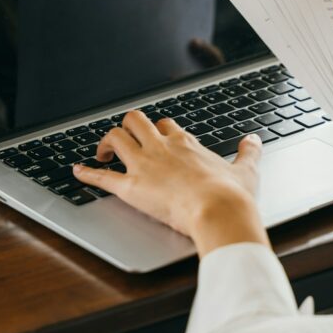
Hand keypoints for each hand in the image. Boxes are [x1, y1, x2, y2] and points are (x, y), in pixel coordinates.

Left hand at [72, 111, 268, 255]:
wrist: (220, 211)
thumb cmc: (232, 194)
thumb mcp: (246, 169)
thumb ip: (248, 152)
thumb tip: (255, 140)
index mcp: (186, 143)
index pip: (164, 126)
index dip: (157, 131)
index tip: (156, 138)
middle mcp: (162, 147)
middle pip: (135, 121)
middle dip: (127, 127)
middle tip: (124, 140)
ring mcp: (144, 165)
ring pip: (116, 138)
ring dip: (105, 142)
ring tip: (102, 152)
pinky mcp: (132, 187)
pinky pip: (102, 176)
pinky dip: (87, 173)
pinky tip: (77, 171)